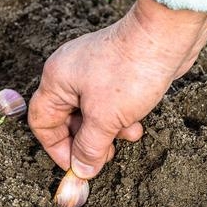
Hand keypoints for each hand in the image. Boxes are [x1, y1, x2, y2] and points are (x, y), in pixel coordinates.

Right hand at [27, 0, 206, 178]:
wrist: (165, 36)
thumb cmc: (129, 71)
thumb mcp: (106, 119)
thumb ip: (89, 148)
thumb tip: (80, 170)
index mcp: (55, 80)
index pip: (41, 122)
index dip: (56, 148)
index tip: (76, 165)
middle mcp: (67, 73)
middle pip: (66, 118)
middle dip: (86, 140)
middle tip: (104, 155)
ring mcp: (89, 69)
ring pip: (88, 112)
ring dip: (106, 130)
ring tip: (128, 135)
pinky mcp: (111, 69)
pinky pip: (105, 101)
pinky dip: (117, 116)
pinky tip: (135, 122)